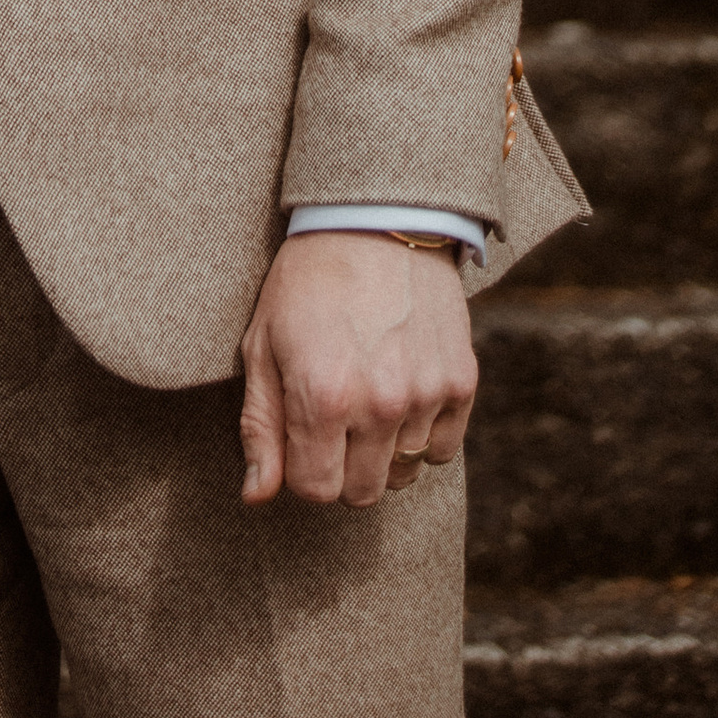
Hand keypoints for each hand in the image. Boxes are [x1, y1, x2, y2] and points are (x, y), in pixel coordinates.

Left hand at [239, 232, 476, 508]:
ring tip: (366, 392)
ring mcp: (426, 395)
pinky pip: (442, 451)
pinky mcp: (461, 383)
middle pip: (362, 493)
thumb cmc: (307, 281)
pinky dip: (421, 434)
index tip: (300, 436)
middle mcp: (379, 404)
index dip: (302, 470)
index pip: (316, 490)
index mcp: (322, 396)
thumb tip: (256, 496)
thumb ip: (260, 426)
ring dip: (381, 449)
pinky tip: (400, 390)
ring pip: (402, 473)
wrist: (376, 220)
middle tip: (332, 418)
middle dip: (341, 467)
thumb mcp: (263, 343)